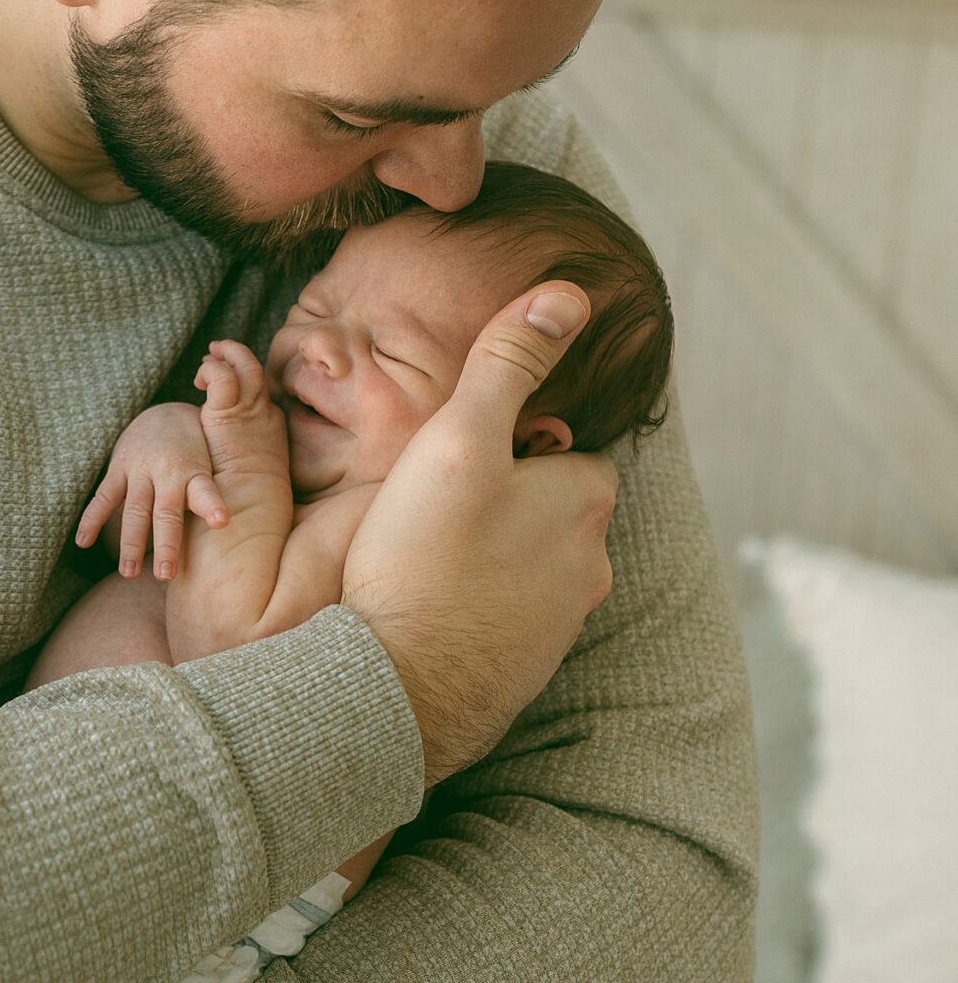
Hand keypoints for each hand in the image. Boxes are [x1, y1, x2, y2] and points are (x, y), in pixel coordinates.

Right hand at [75, 402, 229, 581]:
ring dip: (130, 543)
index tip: (222, 522)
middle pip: (166, 512)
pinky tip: (82, 542)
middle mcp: (168, 472)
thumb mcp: (213, 462)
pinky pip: (104, 497)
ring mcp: (140, 470)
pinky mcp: (119, 468)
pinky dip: (92, 519)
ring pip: (134, 510)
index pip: (205, 491)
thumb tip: (235, 532)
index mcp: (195, 471)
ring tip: (129, 573)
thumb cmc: (196, 450)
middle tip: (166, 576)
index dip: (213, 506)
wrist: (165, 413)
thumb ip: (215, 495)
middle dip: (166, 544)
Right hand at [341, 283, 616, 787]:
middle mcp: (590, 568)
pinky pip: (505, 620)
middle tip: (429, 505)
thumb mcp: (457, 437)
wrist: (391, 690)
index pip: (564, 451)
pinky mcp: (524, 672)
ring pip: (528, 566)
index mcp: (584, 503)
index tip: (456, 458)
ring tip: (421, 556)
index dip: (509, 445)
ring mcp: (559, 627)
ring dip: (487, 557)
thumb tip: (567, 292)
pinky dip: (475, 608)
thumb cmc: (421, 558)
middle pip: (547, 509)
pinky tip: (425, 605)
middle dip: (503, 502)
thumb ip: (508, 363)